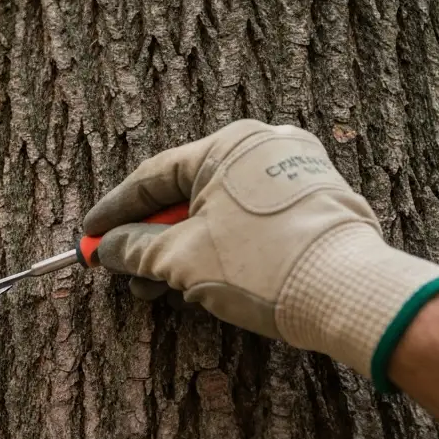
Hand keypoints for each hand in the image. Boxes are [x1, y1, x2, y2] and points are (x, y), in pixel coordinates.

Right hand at [83, 120, 438, 388]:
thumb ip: (135, 249)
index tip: (88, 237)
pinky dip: (219, 246)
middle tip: (121, 268)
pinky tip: (199, 281)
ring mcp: (294, 172)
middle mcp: (263, 146)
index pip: (152, 177)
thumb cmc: (264, 266)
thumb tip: (108, 249)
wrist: (349, 293)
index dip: (114, 212)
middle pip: (186, 193)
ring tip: (158, 288)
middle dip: (149, 237)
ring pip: (218, 210)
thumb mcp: (181, 260)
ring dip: (182, 248)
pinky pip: (249, 219)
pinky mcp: (315, 202)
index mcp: (228, 144)